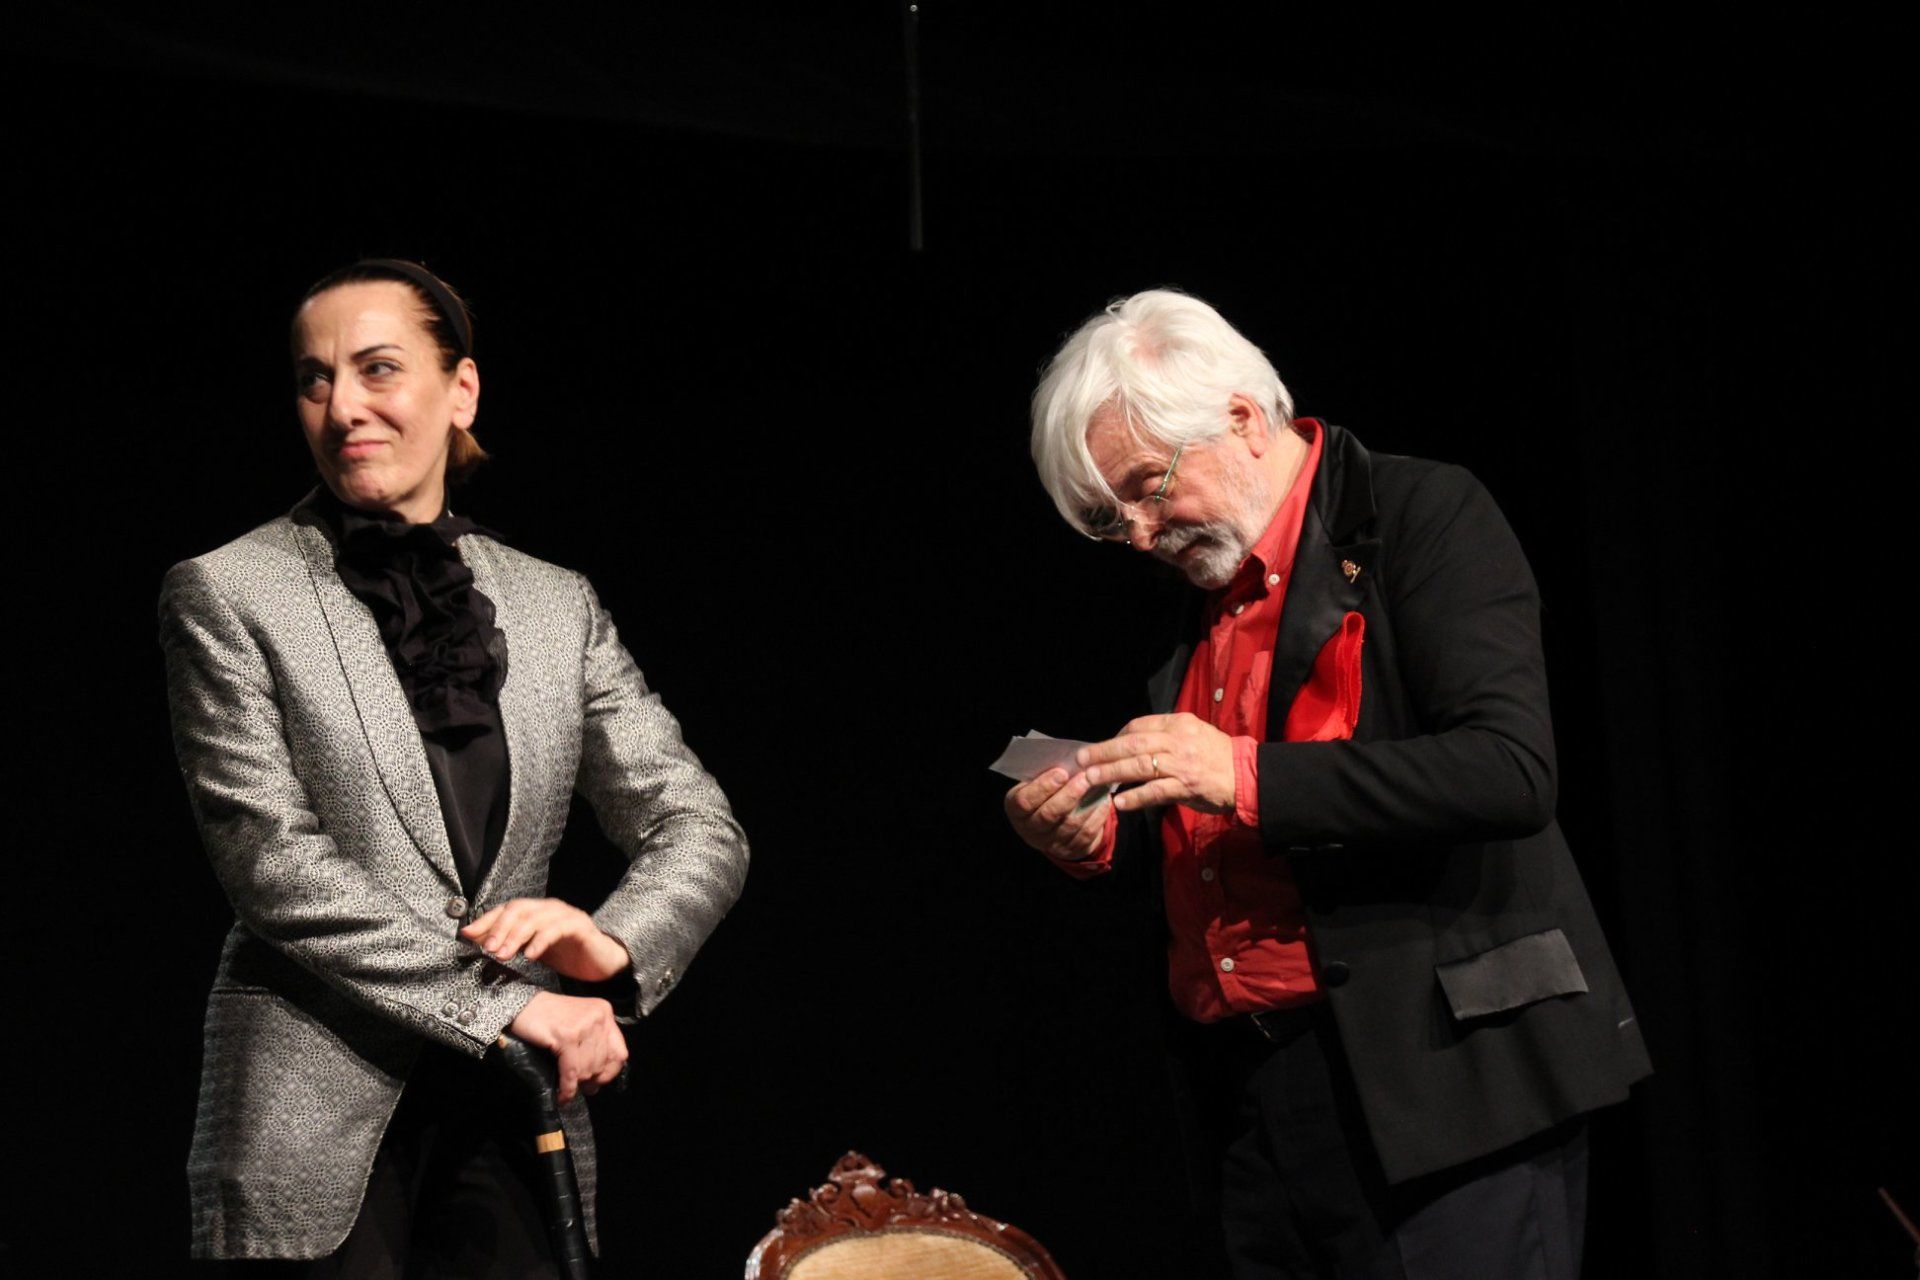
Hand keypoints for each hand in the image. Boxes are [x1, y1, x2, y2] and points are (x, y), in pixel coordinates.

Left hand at [461, 898, 630, 982]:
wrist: (602, 964)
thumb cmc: (567, 956)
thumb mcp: (532, 951)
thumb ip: (509, 943)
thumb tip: (476, 941)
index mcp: (537, 911)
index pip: (507, 909)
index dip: (487, 920)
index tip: (468, 935)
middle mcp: (550, 908)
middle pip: (519, 909)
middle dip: (500, 927)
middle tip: (488, 948)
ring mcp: (567, 915)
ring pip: (536, 917)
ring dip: (516, 936)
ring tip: (503, 954)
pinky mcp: (581, 926)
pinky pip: (557, 929)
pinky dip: (541, 941)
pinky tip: (530, 956)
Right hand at [507, 991, 628, 1103]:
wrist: (523, 1006)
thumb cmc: (549, 1017)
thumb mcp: (580, 1023)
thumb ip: (594, 1042)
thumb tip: (600, 1078)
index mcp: (605, 1012)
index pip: (619, 1052)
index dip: (610, 1072)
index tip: (598, 1081)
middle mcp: (598, 1017)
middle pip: (603, 1063)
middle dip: (590, 1079)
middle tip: (579, 1087)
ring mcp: (583, 1026)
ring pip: (588, 1069)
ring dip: (577, 1084)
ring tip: (567, 1088)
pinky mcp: (567, 1036)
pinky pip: (572, 1071)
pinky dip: (567, 1088)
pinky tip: (562, 1095)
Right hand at [1003, 767, 1111, 860]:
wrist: (1050, 821)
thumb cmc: (1042, 793)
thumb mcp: (1034, 783)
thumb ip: (1045, 775)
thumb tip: (1068, 761)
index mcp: (1016, 810)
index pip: (1025, 801)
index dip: (1043, 787)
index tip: (1061, 772)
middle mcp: (1030, 830)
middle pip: (1049, 815)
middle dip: (1069, 794)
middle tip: (1085, 777)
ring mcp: (1050, 843)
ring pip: (1070, 825)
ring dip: (1087, 804)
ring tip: (1098, 785)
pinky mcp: (1070, 850)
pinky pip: (1086, 834)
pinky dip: (1097, 816)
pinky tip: (1104, 800)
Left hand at [1077, 713, 1236, 814]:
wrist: (1247, 775)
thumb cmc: (1217, 755)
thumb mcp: (1194, 733)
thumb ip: (1166, 735)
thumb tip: (1133, 742)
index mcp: (1178, 723)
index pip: (1139, 726)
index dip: (1117, 737)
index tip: (1103, 748)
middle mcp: (1177, 740)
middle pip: (1132, 743)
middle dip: (1103, 752)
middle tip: (1081, 760)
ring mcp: (1181, 764)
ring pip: (1138, 766)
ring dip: (1111, 773)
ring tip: (1091, 779)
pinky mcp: (1186, 786)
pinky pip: (1154, 791)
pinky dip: (1135, 797)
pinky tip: (1119, 803)